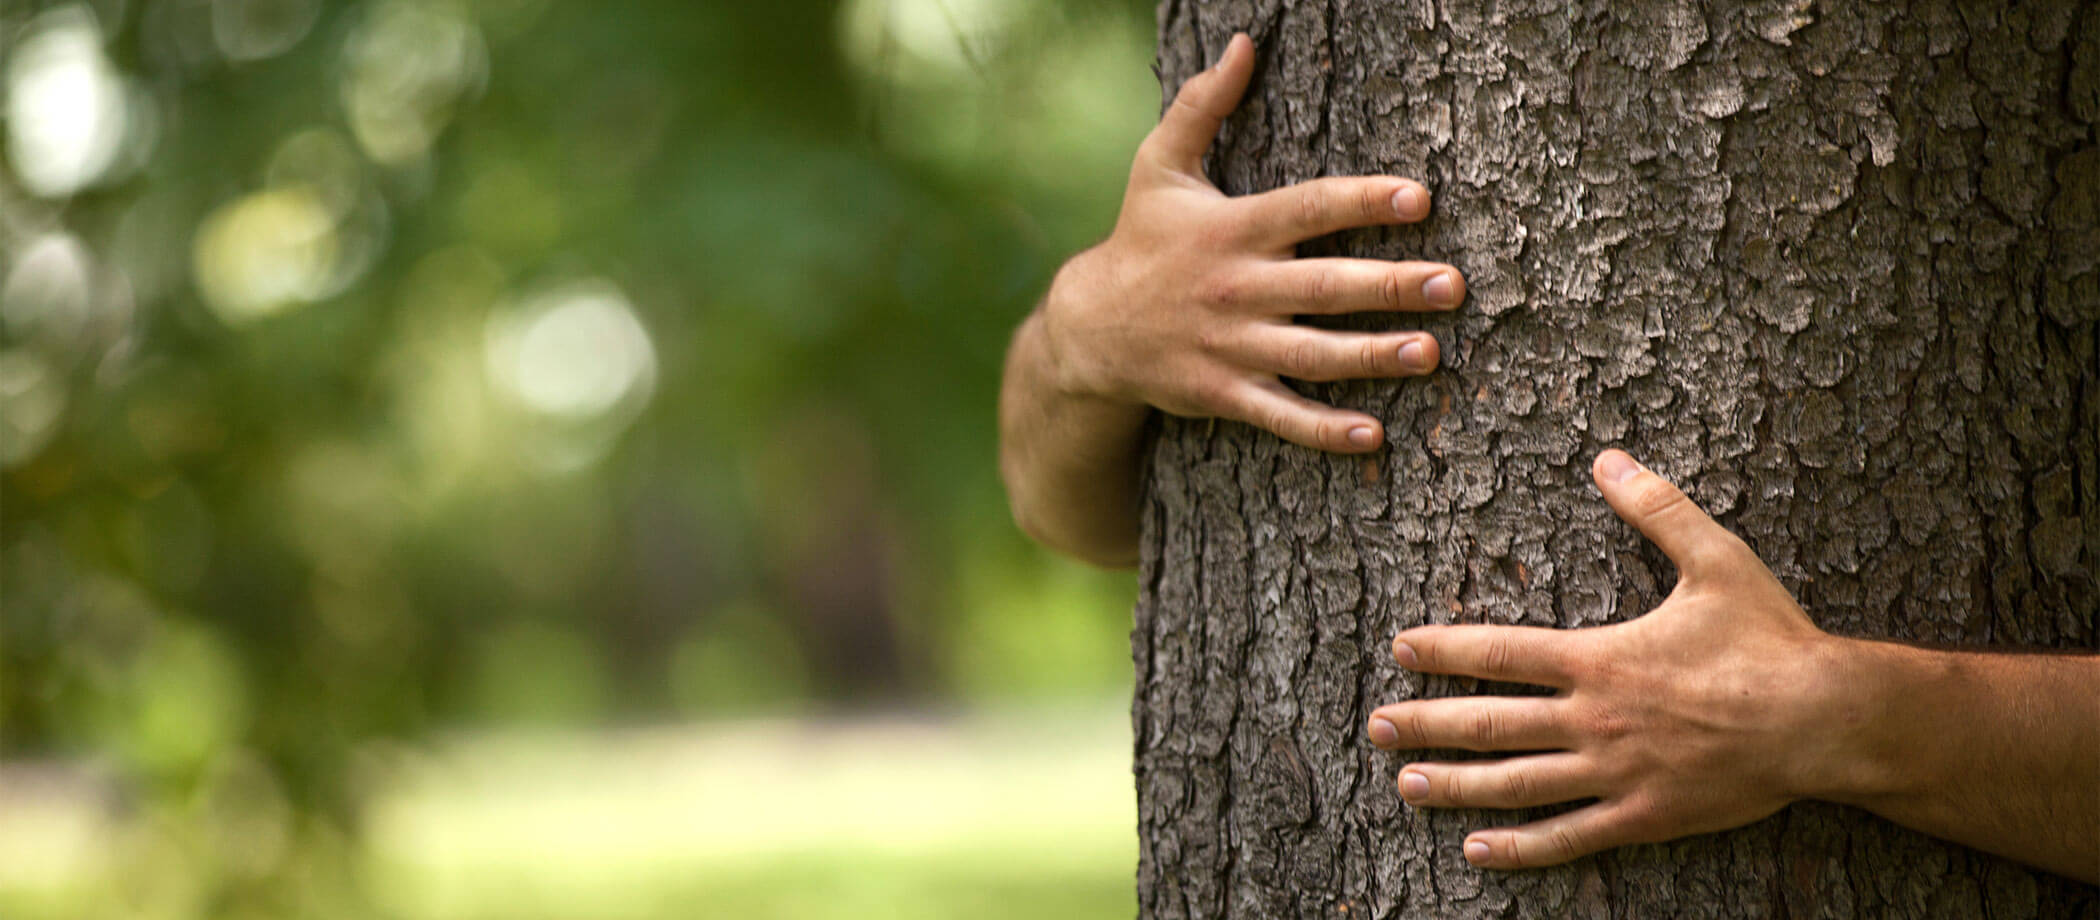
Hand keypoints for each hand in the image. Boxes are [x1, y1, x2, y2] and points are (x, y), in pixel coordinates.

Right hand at [1039, 32, 1464, 453]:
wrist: (1089, 329)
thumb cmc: (1141, 239)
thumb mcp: (1158, 167)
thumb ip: (1200, 106)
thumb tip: (1242, 44)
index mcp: (1231, 229)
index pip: (1307, 209)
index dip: (1363, 201)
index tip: (1420, 197)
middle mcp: (1236, 288)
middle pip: (1325, 286)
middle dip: (1391, 286)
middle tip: (1453, 285)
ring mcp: (1231, 345)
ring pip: (1313, 354)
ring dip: (1374, 356)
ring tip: (1431, 354)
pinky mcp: (1224, 392)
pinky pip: (1280, 415)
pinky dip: (1324, 430)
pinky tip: (1374, 435)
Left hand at [1367, 449, 1848, 868]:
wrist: (1825, 721)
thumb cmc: (1771, 639)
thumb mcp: (1716, 559)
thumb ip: (1656, 508)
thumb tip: (1608, 458)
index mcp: (1600, 658)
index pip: (1500, 652)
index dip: (1444, 651)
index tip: (1399, 651)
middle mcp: (1595, 719)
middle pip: (1491, 723)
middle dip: (1427, 724)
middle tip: (1376, 727)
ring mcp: (1616, 773)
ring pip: (1516, 784)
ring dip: (1455, 785)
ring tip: (1407, 785)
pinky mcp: (1645, 817)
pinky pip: (1570, 836)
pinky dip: (1521, 847)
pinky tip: (1478, 851)